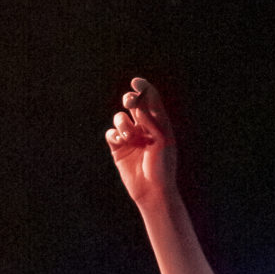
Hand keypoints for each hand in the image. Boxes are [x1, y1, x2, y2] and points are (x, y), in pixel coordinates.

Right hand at [105, 77, 176, 209]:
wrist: (153, 191)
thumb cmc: (163, 167)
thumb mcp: (162, 141)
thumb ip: (151, 122)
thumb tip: (137, 107)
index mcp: (159, 123)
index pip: (150, 99)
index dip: (143, 88)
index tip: (136, 82)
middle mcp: (143, 128)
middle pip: (133, 104)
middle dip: (130, 99)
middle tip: (130, 102)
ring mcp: (130, 138)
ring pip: (120, 118)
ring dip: (123, 123)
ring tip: (129, 136)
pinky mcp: (118, 149)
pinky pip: (111, 134)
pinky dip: (114, 134)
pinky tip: (120, 142)